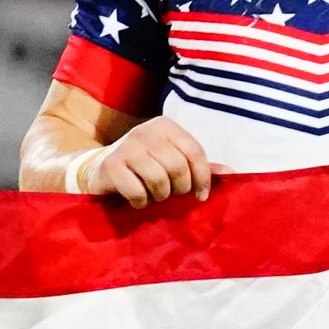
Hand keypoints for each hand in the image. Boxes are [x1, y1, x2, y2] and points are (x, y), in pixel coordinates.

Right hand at [84, 117, 218, 205]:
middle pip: (178, 168)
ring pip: (158, 181)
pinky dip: (141, 202)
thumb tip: (231, 173)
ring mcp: (127, 147)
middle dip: (179, 189)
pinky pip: (137, 192)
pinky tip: (138, 200)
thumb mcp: (170, 158)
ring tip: (154, 196)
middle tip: (172, 194)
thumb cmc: (142, 165)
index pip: (194, 152)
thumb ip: (198, 164)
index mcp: (165, 126)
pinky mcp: (111, 166)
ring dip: (160, 196)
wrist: (97, 168)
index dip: (203, 178)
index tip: (200, 195)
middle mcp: (146, 132)